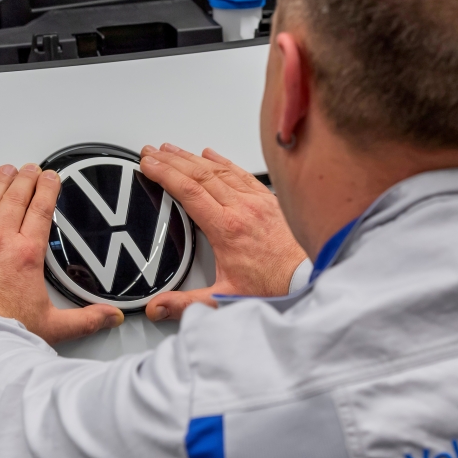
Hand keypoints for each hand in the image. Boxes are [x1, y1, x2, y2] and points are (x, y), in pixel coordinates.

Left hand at [0, 163, 123, 343]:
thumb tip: (110, 317)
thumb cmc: (4, 334)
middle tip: (30, 168)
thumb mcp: (53, 326)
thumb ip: (86, 319)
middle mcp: (0, 241)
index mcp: (27, 254)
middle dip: (26, 179)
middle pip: (16, 198)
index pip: (40, 210)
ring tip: (6, 170)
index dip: (47, 189)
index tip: (50, 177)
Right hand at [139, 144, 306, 321]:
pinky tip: (211, 154)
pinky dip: (223, 161)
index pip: (188, 191)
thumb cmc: (273, 285)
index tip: (149, 164)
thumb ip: (186, 303)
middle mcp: (242, 208)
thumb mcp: (224, 298)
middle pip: (199, 174)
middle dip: (172, 160)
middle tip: (152, 151)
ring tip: (172, 149)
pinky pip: (241, 173)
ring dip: (192, 157)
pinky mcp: (269, 200)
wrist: (308, 278)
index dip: (165, 174)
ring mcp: (256, 201)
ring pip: (219, 170)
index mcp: (226, 229)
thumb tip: (157, 308)